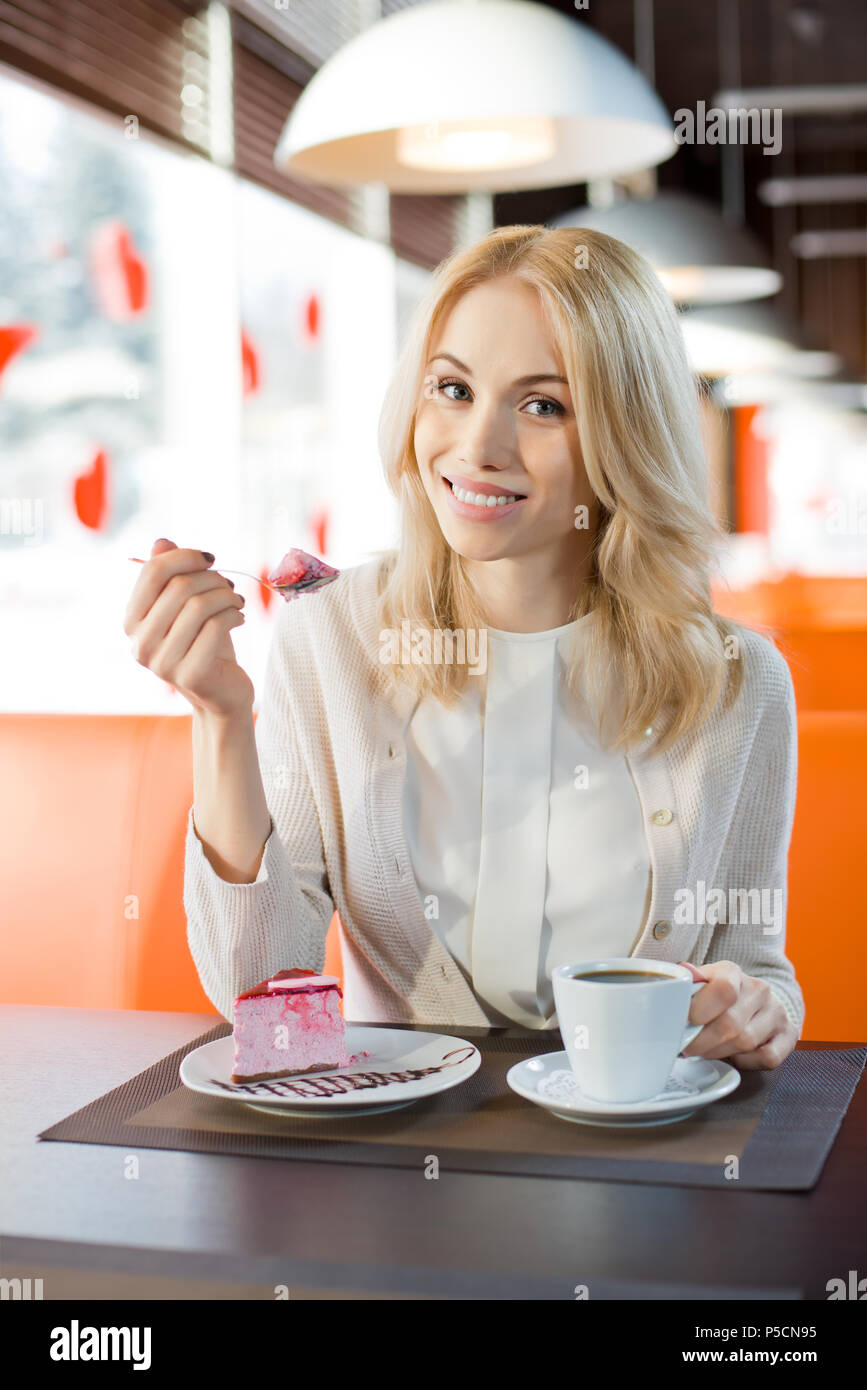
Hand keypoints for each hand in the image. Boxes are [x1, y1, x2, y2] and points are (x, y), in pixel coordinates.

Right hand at [124, 538, 253, 718]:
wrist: (221, 693)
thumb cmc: (203, 643)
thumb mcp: (186, 606)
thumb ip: (170, 575)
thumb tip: (161, 542)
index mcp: (131, 621)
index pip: (151, 572)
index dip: (184, 557)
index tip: (209, 560)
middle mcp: (140, 643)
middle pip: (178, 587)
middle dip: (212, 579)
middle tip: (229, 585)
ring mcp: (162, 662)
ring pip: (198, 605)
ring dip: (226, 596)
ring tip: (237, 600)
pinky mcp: (190, 674)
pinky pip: (215, 627)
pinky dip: (233, 615)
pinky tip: (239, 618)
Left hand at [677, 960, 796, 1069]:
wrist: (755, 1000)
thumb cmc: (718, 996)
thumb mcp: (700, 983)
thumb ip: (688, 983)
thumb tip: (679, 975)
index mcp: (732, 972)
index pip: (723, 989)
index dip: (700, 1010)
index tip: (682, 1024)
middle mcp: (759, 989)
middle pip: (730, 1023)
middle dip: (702, 1042)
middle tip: (685, 1048)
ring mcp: (776, 1012)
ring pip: (746, 1042)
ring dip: (719, 1052)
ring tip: (703, 1052)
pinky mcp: (788, 1035)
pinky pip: (767, 1057)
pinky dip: (747, 1062)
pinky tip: (733, 1055)